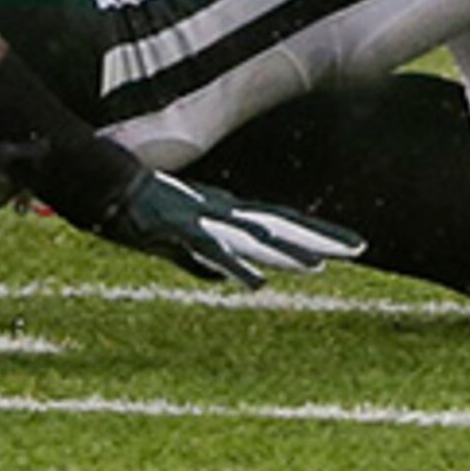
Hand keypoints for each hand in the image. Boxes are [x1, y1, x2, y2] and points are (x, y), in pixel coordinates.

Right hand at [87, 169, 364, 290]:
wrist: (108, 186)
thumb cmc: (146, 212)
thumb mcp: (184, 245)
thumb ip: (206, 263)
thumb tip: (233, 281)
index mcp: (233, 218)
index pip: (288, 226)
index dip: (321, 234)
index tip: (356, 244)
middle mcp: (227, 217)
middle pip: (283, 230)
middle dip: (321, 239)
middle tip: (361, 248)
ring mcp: (206, 223)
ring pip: (254, 239)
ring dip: (285, 253)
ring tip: (319, 265)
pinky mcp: (181, 232)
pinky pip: (211, 254)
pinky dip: (233, 268)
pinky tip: (255, 284)